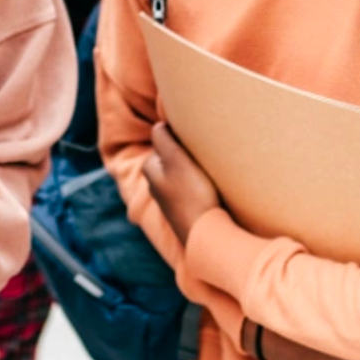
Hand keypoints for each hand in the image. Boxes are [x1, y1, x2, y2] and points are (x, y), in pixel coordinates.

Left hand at [142, 122, 219, 243]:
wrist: (205, 233)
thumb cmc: (191, 193)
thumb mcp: (175, 159)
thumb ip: (163, 139)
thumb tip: (158, 125)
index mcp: (150, 170)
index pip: (162, 142)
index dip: (178, 138)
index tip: (193, 141)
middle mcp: (155, 186)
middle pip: (171, 159)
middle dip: (184, 155)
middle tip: (202, 155)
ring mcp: (170, 200)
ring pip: (181, 175)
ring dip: (192, 171)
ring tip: (207, 172)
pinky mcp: (184, 211)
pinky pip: (189, 190)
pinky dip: (197, 186)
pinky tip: (208, 189)